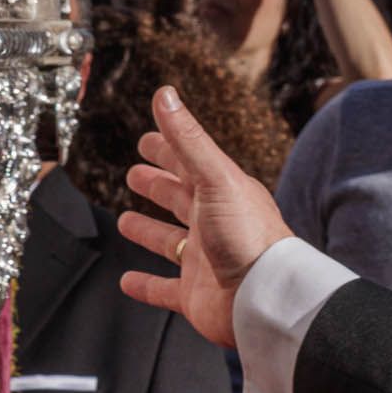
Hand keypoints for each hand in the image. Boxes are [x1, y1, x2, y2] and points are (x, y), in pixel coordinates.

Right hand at [115, 85, 292, 348]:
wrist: (266, 298)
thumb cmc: (249, 236)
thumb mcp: (216, 178)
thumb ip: (188, 139)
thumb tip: (166, 94)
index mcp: (222, 193)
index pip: (189, 163)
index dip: (167, 149)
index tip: (146, 139)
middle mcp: (213, 224)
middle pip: (179, 199)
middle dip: (157, 185)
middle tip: (134, 175)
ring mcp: (204, 260)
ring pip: (169, 242)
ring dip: (148, 231)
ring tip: (124, 222)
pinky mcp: (195, 295)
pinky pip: (164, 289)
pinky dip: (145, 285)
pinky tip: (128, 281)